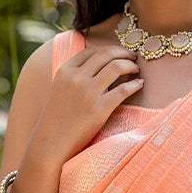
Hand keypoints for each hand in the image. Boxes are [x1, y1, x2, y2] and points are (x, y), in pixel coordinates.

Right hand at [30, 45, 142, 165]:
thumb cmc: (58, 118)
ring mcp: (88, 93)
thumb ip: (75, 76)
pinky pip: (123, 90)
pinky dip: (135, 84)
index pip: (91, 51)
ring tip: (136, 68)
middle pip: (106, 55)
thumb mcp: (60, 89)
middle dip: (123, 52)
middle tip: (132, 56)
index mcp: (65, 71)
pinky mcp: (99, 109)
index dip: (109, 49)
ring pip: (116, 67)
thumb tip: (98, 66)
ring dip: (130, 65)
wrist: (52, 142)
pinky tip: (139, 84)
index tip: (119, 52)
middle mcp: (76, 78)